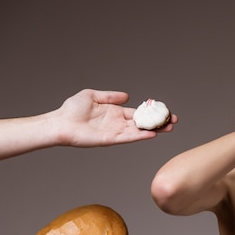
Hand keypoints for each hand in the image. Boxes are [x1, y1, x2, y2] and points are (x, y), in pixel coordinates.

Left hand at [54, 89, 175, 146]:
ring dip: (155, 130)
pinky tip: (152, 133)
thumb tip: (127, 96)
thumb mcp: (92, 95)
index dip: (151, 112)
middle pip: (143, 123)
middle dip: (159, 122)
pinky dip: (140, 136)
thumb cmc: (72, 109)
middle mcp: (118, 123)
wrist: (60, 123)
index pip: (138, 113)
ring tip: (169, 127)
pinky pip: (128, 137)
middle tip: (174, 121)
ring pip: (139, 131)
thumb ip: (110, 96)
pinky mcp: (110, 139)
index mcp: (115, 112)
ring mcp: (115, 132)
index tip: (164, 111)